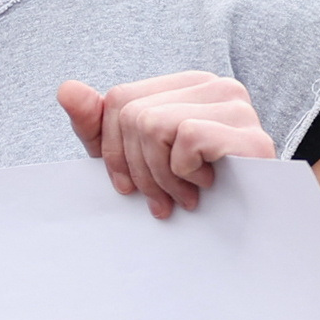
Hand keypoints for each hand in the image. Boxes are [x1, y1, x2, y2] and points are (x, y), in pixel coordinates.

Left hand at [57, 73, 269, 217]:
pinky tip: (205, 187)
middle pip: (134, 115)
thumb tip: (66, 89)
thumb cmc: (188, 191)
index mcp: (188, 85)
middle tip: (160, 200)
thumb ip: (97, 125)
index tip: (129, 186)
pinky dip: (186, 173)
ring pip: (155, 125)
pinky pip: (188, 139)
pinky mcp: (253, 137)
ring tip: (183, 196)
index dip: (112, 149)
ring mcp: (239, 108)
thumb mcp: (132, 160)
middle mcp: (217, 86)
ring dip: (161, 177)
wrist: (249, 234)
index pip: (121, 99)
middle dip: (137, 169)